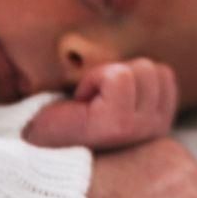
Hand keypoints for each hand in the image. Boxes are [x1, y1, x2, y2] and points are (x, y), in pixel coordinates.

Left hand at [23, 58, 178, 149]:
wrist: (33, 144)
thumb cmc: (66, 117)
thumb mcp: (112, 97)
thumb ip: (135, 83)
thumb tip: (144, 53)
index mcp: (159, 125)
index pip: (164, 75)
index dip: (125, 75)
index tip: (102, 99)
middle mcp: (157, 132)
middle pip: (153, 70)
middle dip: (116, 74)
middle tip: (91, 101)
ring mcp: (141, 130)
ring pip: (141, 69)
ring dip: (104, 76)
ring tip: (86, 103)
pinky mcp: (119, 125)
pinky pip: (118, 76)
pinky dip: (94, 79)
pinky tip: (79, 103)